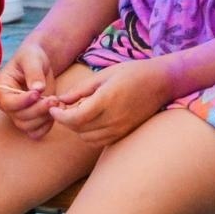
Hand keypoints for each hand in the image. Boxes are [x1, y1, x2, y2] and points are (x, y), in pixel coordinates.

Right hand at [0, 43, 60, 139]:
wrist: (40, 62)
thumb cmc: (33, 56)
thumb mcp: (32, 58)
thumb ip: (33, 72)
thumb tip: (37, 89)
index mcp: (2, 87)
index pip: (7, 102)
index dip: (22, 101)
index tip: (37, 93)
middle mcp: (8, 103)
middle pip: (18, 117)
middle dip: (37, 110)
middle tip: (53, 99)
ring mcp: (19, 113)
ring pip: (27, 127)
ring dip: (43, 118)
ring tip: (56, 102)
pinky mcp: (31, 118)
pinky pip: (35, 132)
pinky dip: (46, 126)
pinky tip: (55, 111)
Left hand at [48, 59, 171, 146]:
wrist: (161, 82)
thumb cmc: (132, 72)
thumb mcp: (104, 74)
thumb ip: (81, 89)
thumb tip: (61, 99)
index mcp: (107, 100)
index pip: (76, 117)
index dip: (60, 115)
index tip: (53, 108)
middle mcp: (113, 118)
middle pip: (79, 129)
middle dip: (66, 120)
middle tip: (62, 107)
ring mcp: (120, 129)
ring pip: (88, 138)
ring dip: (77, 128)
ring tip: (78, 112)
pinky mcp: (124, 134)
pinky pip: (100, 141)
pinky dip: (89, 134)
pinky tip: (91, 119)